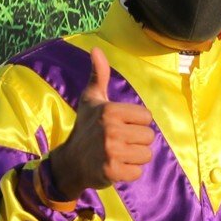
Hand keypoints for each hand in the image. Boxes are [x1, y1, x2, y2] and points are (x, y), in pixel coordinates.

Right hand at [48, 47, 154, 195]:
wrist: (70, 162)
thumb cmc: (86, 127)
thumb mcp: (91, 99)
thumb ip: (99, 74)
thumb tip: (95, 48)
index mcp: (110, 110)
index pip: (147, 118)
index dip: (136, 123)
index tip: (120, 126)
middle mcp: (110, 130)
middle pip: (149, 137)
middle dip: (137, 142)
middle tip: (118, 142)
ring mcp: (111, 152)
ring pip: (146, 155)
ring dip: (134, 157)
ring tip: (117, 154)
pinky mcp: (112, 172)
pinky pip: (138, 172)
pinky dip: (129, 172)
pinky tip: (115, 167)